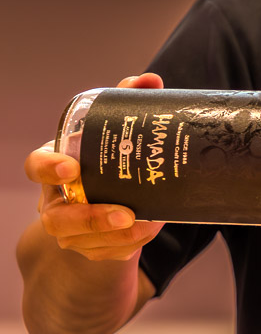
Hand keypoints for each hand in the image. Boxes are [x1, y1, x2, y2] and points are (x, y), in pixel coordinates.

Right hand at [26, 73, 166, 260]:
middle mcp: (56, 200)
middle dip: (88, 219)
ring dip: (117, 235)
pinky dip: (130, 243)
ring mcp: (70, 229)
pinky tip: (151, 227)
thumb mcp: (111, 131)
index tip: (71, 168)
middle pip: (57, 218)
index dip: (48, 169)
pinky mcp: (91, 248)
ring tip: (147, 221)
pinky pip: (107, 252)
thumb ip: (126, 101)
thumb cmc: (107, 156)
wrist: (110, 195)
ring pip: (83, 240)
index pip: (37, 167)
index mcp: (56, 166)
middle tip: (123, 213)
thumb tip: (149, 81)